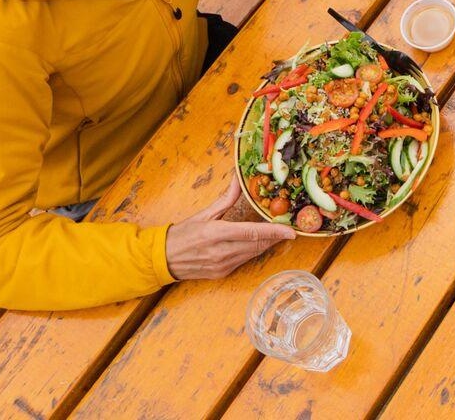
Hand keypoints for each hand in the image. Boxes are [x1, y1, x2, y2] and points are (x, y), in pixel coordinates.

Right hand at [165, 173, 295, 280]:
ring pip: (253, 253)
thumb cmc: (182, 234)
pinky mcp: (223, 273)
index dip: (274, 232)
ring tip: (277, 233)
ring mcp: (222, 265)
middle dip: (274, 237)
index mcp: (216, 234)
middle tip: (288, 227)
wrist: (162, 260)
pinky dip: (254, 250)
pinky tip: (259, 242)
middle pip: (257, 244)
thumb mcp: (204, 214)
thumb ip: (226, 199)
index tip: (291, 231)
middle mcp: (221, 252)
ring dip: (266, 243)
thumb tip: (239, 180)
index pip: (252, 232)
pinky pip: (244, 260)